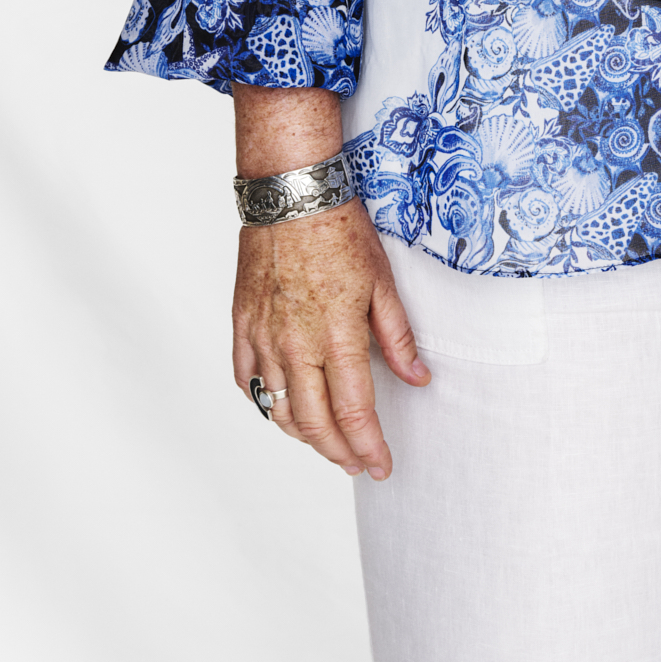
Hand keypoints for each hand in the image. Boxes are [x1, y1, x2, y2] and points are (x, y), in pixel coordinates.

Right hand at [231, 196, 429, 477]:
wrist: (292, 196)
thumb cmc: (339, 232)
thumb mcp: (383, 282)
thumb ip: (397, 337)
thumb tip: (418, 378)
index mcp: (337, 336)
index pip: (354, 412)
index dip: (369, 447)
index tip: (381, 465)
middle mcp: (295, 345)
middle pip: (314, 423)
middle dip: (338, 453)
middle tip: (356, 464)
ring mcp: (264, 337)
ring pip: (278, 409)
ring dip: (304, 436)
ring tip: (326, 444)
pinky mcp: (242, 325)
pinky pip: (247, 380)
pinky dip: (265, 404)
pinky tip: (282, 410)